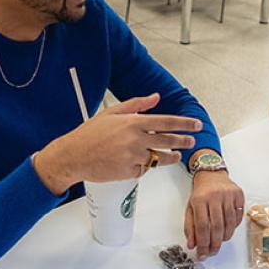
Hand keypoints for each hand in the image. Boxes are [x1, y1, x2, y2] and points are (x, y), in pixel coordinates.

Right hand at [33, 94, 201, 193]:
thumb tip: (155, 97)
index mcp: (133, 122)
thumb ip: (137, 104)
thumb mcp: (112, 112)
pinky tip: (141, 162)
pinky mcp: (129, 171)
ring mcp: (133, 156)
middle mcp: (135, 139)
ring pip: (159, 158)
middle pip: (168, 141)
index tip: (195, 125)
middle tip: (191, 141)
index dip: (184, 124)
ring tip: (175, 156)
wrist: (73, 155)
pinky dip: (144, 166)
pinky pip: (144, 169)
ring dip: (170, 157)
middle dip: (183, 141)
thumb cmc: (90, 134)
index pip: (166, 122)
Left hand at [185, 168, 244, 259]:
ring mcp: (228, 195)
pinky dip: (234, 226)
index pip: (202, 226)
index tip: (202, 254)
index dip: (203, 243)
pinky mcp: (238, 194)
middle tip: (212, 252)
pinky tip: (228, 229)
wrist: (211, 174)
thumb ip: (190, 227)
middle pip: (217, 227)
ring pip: (230, 223)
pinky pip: (238, 216)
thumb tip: (192, 245)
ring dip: (225, 237)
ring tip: (220, 242)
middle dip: (215, 244)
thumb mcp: (190, 208)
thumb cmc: (200, 193)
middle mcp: (215, 196)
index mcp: (199, 199)